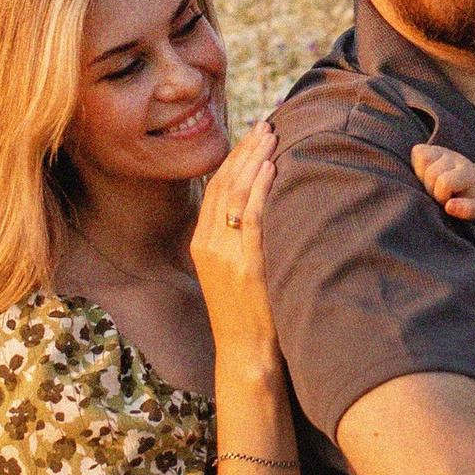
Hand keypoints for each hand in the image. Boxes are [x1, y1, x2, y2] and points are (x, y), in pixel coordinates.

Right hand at [191, 119, 277, 356]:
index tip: (253, 134)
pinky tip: (273, 168)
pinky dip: (261, 190)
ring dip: (256, 160)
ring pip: (236, 194)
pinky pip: (252, 218)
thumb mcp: (231, 268)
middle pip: (224, 183)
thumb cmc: (246, 310)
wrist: (245, 351)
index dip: (234, 157)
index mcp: (201, 242)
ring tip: (272, 135)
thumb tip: (258, 201)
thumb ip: (237, 236)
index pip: (215, 187)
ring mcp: (225, 254)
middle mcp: (208, 243)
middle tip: (266, 124)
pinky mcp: (245, 265)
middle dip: (246, 150)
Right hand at [411, 142, 474, 218]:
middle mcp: (456, 158)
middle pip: (431, 173)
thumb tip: (449, 206)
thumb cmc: (472, 198)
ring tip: (432, 184)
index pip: (444, 182)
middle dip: (431, 189)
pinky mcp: (433, 148)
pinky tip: (425, 174)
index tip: (447, 201)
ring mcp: (444, 151)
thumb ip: (467, 210)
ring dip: (422, 176)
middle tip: (440, 194)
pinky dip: (417, 164)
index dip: (441, 196)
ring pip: (422, 158)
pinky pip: (417, 151)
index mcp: (467, 172)